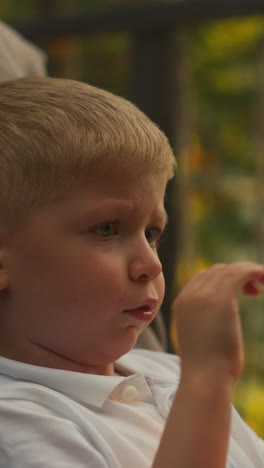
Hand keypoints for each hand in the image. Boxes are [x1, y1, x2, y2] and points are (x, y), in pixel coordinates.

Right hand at [171, 262, 263, 381]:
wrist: (204, 379)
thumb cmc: (207, 367)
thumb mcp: (200, 336)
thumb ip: (204, 321)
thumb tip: (219, 319)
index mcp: (182, 302)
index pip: (204, 276)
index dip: (224, 278)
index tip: (242, 290)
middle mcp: (190, 295)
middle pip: (217, 270)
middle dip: (237, 274)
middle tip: (255, 290)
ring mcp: (203, 296)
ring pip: (230, 270)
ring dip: (248, 272)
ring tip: (260, 286)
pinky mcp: (221, 300)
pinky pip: (241, 274)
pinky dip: (254, 272)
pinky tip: (263, 280)